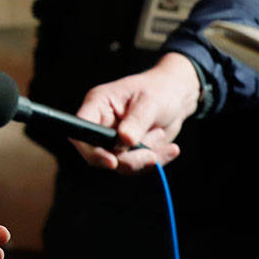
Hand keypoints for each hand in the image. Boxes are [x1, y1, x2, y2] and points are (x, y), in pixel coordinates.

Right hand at [72, 52, 200, 172]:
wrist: (175, 99)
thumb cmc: (159, 91)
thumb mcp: (150, 102)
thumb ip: (136, 121)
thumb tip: (125, 140)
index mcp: (98, 105)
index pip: (82, 129)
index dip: (90, 148)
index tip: (112, 161)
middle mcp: (101, 124)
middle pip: (99, 153)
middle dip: (128, 159)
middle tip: (151, 154)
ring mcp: (113, 140)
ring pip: (119, 164)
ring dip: (144, 157)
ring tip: (160, 135)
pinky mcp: (128, 152)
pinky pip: (136, 167)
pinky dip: (155, 160)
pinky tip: (169, 149)